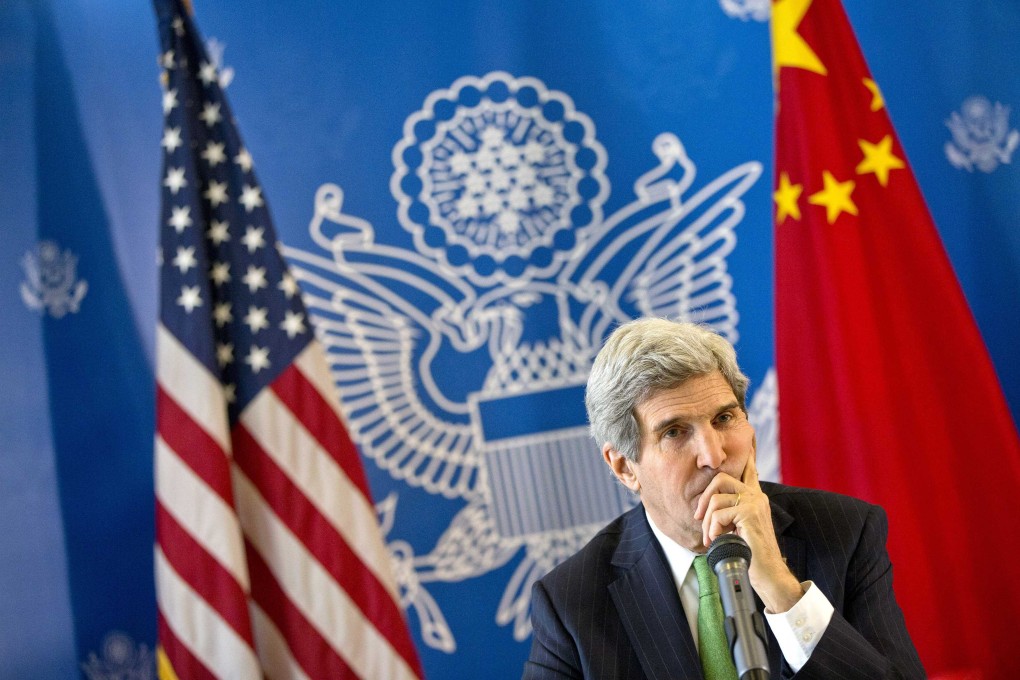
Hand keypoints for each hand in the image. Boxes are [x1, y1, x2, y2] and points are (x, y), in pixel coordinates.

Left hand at [693, 453, 803, 612]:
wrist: (768, 574)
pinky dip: (713, 529)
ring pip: (715, 500)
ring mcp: (755, 503)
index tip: (747, 444)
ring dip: (707, 522)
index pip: (749, 470)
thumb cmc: (752, 554)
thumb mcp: (739, 528)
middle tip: (699, 519)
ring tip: (711, 537)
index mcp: (756, 497)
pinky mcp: (750, 513)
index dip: (745, 457)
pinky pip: (719, 514)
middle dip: (704, 499)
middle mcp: (757, 496)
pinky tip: (718, 539)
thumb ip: (731, 513)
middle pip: (720, 478)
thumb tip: (709, 507)